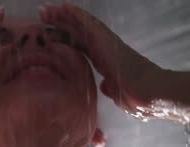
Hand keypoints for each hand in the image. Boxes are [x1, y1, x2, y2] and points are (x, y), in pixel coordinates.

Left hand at [39, 3, 161, 119]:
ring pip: (79, 24)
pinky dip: (75, 14)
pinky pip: (87, 23)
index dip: (63, 38)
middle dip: (59, 23)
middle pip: (76, 32)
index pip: (79, 45)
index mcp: (102, 58)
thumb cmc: (134, 95)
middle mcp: (102, 46)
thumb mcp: (116, 91)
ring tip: (47, 8)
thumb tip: (106, 86)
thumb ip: (109, 86)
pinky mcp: (104, 39)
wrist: (147, 92)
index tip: (48, 35)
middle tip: (42, 14)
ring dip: (62, 15)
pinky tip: (62, 7)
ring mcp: (103, 41)